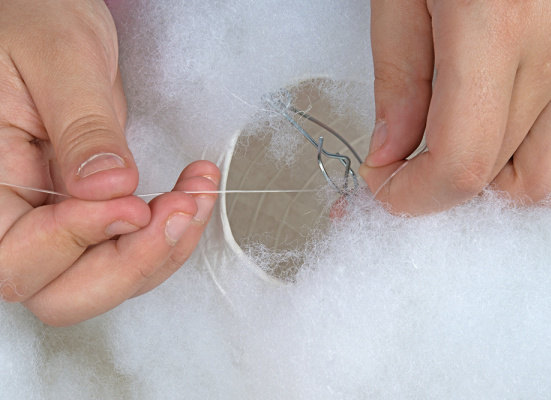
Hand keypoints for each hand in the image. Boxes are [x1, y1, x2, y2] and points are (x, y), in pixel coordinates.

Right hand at [0, 0, 218, 325]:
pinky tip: (191, 194)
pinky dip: (169, 233)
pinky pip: (130, 248)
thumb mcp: (62, 61)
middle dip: (130, 263)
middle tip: (177, 211)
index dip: (76, 241)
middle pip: (62, 292)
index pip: (16, 256)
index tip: (131, 204)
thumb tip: (108, 189)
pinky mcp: (92, 213)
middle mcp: (16, 211)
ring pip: (104, 279)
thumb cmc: (38, 20)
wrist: (53, 17)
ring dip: (163, 249)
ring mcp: (57, 218)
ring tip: (196, 192)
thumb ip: (82, 128)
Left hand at [360, 0, 550, 213]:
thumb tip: (391, 150)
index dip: (414, 197)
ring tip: (457, 153)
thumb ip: (398, 80)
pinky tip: (499, 134)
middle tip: (413, 172)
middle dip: (451, 193)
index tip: (383, 188)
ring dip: (500, 182)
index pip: (461, 164)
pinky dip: (535, 154)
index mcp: (497, 27)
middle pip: (513, 182)